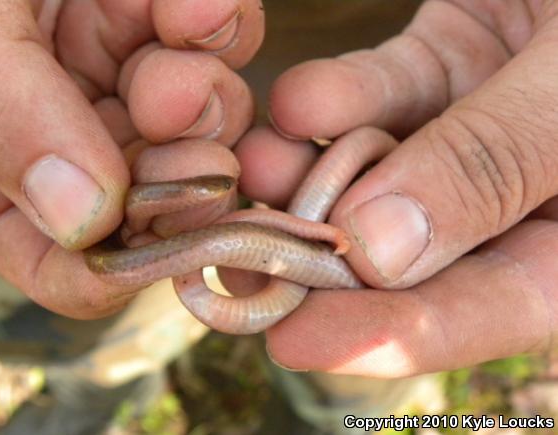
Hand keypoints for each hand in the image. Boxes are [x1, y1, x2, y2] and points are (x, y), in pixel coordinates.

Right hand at [0, 0, 263, 318]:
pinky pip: (215, 46)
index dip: (124, 267)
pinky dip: (214, 23)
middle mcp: (68, 140)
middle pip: (157, 199)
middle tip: (179, 102)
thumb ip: (5, 121)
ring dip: (201, 88)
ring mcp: (119, 82)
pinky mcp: (160, 25)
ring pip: (199, 126)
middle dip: (183, 163)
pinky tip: (192, 0)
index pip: (69, 267)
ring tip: (179, 27)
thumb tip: (85, 221)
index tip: (173, 236)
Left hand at [235, 0, 557, 375]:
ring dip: (312, 175)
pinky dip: (335, 100)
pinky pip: (382, 93)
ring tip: (255, 172)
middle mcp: (531, 191)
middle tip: (243, 271)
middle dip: (326, 263)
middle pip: (420, 254)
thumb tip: (380, 251)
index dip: (398, 335)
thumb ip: (496, 163)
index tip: (298, 343)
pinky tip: (294, 105)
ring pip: (385, 171)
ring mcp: (482, 127)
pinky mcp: (449, 65)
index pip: (494, 307)